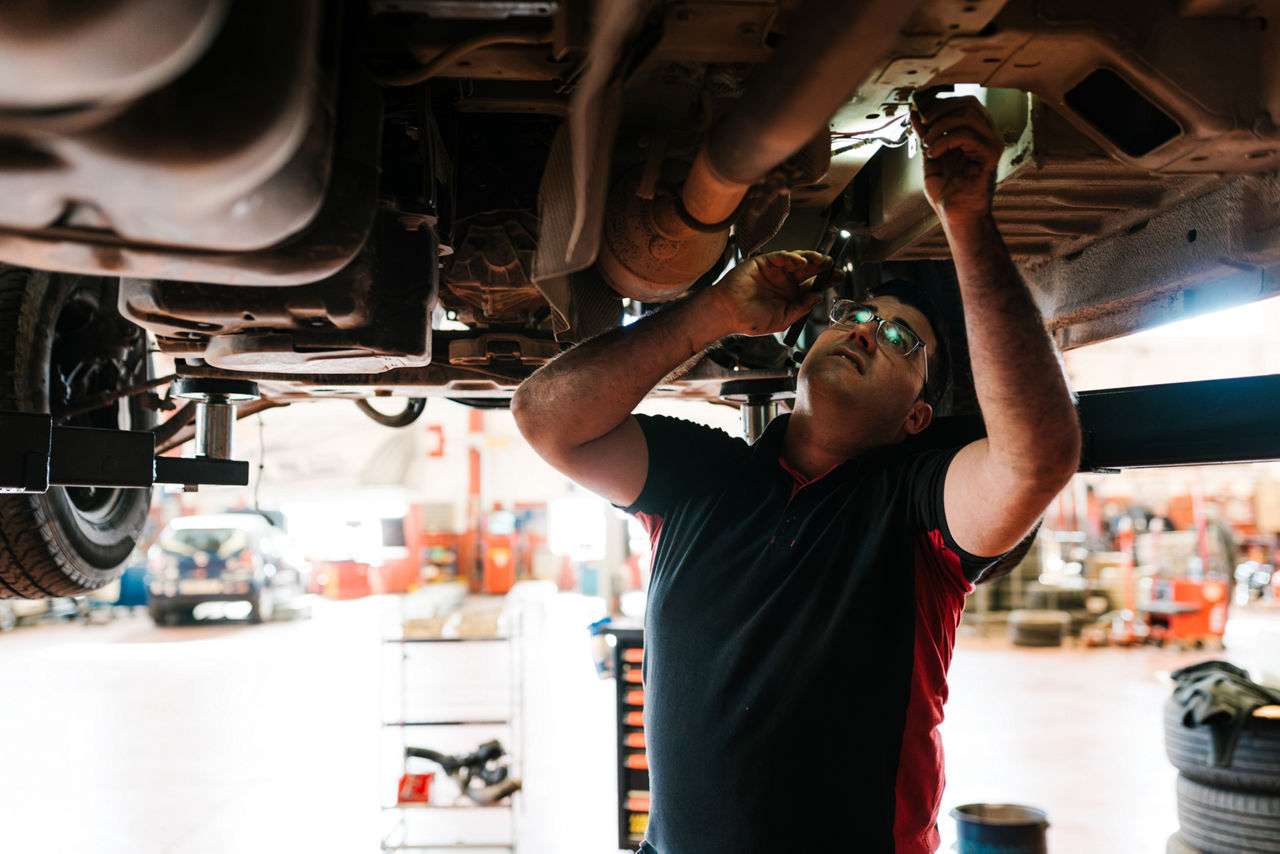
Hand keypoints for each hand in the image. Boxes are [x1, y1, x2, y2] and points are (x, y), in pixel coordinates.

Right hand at [708, 250, 832, 336]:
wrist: (727, 313)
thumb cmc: (751, 320)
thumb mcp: (783, 319)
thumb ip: (801, 308)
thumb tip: (818, 296)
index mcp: (790, 296)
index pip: (813, 285)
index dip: (826, 280)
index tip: (839, 277)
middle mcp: (785, 282)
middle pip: (808, 271)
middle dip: (822, 267)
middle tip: (833, 265)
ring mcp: (775, 271)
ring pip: (797, 261)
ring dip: (811, 259)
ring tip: (821, 261)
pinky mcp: (764, 262)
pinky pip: (782, 256)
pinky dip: (792, 257)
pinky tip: (801, 262)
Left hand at [910, 95, 1003, 225]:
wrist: (956, 214)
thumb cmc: (948, 190)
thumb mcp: (931, 155)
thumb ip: (926, 134)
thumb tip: (916, 113)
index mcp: (976, 132)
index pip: (964, 103)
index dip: (941, 103)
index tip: (921, 114)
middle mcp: (988, 134)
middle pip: (968, 103)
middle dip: (939, 111)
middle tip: (923, 128)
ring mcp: (992, 143)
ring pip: (967, 115)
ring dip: (940, 127)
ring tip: (928, 145)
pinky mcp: (990, 154)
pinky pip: (967, 135)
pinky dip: (945, 141)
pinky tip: (934, 154)